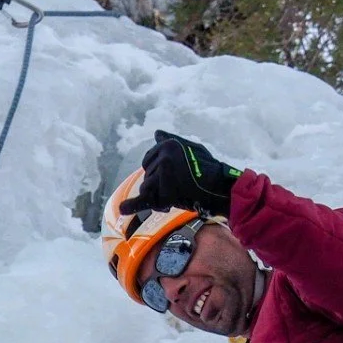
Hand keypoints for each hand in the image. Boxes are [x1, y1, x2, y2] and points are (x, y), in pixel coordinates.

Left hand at [119, 130, 241, 221]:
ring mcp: (164, 172)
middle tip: (179, 188)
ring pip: (148, 189)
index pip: (148, 161)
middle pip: (147, 176)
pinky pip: (145, 199)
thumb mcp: (190, 148)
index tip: (174, 178)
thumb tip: (156, 133)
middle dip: (158, 186)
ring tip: (179, 195)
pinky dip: (132, 206)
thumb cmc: (208, 168)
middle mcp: (164, 155)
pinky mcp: (166, 190)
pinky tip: (122, 209)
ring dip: (159, 196)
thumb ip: (172, 142)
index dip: (158, 173)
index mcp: (167, 144)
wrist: (220, 187)